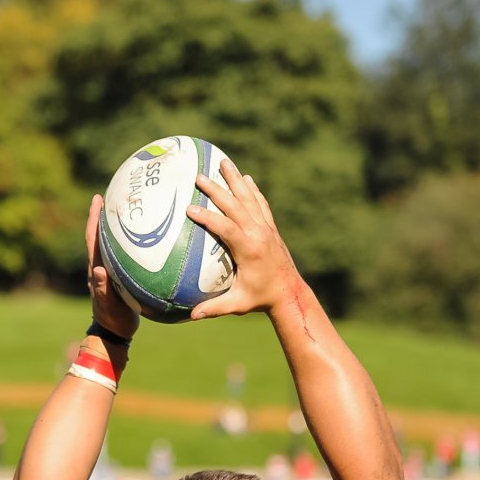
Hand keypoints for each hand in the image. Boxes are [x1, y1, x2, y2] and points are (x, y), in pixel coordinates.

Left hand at [86, 194, 138, 339]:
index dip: (94, 218)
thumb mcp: (109, 304)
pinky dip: (128, 242)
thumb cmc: (112, 318)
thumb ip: (103, 288)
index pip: (93, 237)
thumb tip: (97, 270)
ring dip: (116, 226)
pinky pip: (122, 253)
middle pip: (100, 234)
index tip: (97, 198)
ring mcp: (109, 270)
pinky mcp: (118, 275)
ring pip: (111, 243)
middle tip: (114, 195)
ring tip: (129, 209)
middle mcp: (100, 264)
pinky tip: (142, 236)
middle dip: (105, 214)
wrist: (114, 331)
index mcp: (96, 268)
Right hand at [185, 160, 304, 319]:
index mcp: (249, 249)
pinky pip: (260, 203)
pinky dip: (253, 190)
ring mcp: (267, 228)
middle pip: (236, 205)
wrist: (289, 292)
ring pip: (250, 198)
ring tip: (223, 162)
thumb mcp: (237, 304)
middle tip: (200, 176)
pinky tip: (246, 178)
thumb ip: (214, 308)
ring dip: (236, 180)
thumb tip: (191, 316)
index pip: (225, 228)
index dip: (207, 218)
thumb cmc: (261, 299)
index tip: (189, 208)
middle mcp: (259, 234)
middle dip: (217, 189)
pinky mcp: (271, 228)